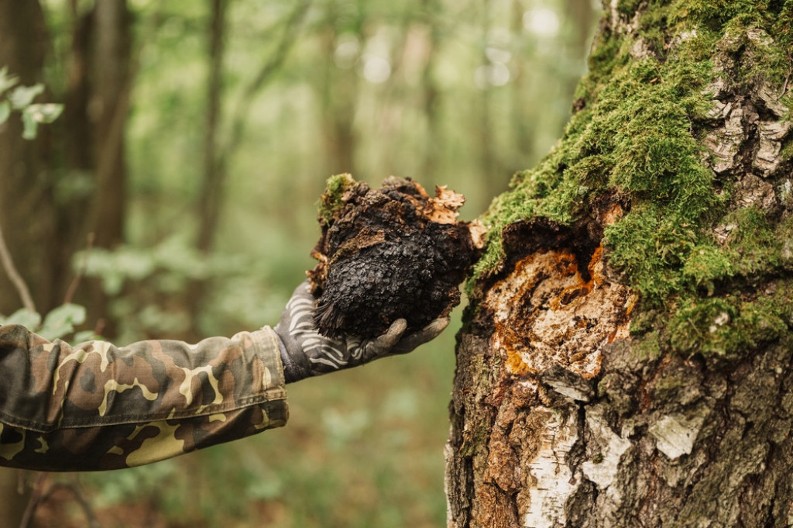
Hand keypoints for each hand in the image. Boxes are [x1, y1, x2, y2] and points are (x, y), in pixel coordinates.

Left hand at [274, 282, 448, 382]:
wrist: (283, 343)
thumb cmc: (300, 316)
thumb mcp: (322, 286)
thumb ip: (335, 270)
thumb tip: (345, 242)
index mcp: (370, 317)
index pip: (402, 307)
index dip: (421, 299)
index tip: (438, 282)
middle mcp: (374, 332)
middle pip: (414, 327)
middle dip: (434, 317)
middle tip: (452, 303)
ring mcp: (369, 346)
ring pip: (406, 342)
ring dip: (425, 332)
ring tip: (443, 319)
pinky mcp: (359, 356)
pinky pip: (381, 346)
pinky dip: (393, 336)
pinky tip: (403, 324)